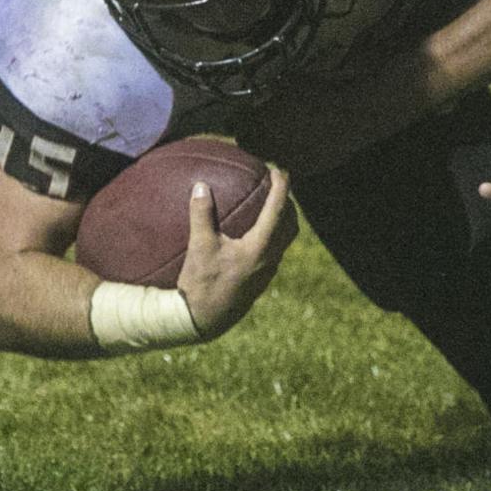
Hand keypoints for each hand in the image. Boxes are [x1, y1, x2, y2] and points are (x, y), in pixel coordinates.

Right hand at [175, 167, 296, 339]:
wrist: (203, 322)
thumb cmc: (201, 284)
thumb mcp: (199, 246)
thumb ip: (202, 214)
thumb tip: (200, 185)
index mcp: (260, 248)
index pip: (278, 209)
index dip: (281, 186)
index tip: (278, 169)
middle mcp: (270, 259)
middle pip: (291, 223)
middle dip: (287, 201)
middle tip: (276, 184)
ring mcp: (267, 272)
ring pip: (286, 239)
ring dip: (283, 218)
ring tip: (270, 204)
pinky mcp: (261, 280)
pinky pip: (276, 250)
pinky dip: (274, 233)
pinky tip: (255, 231)